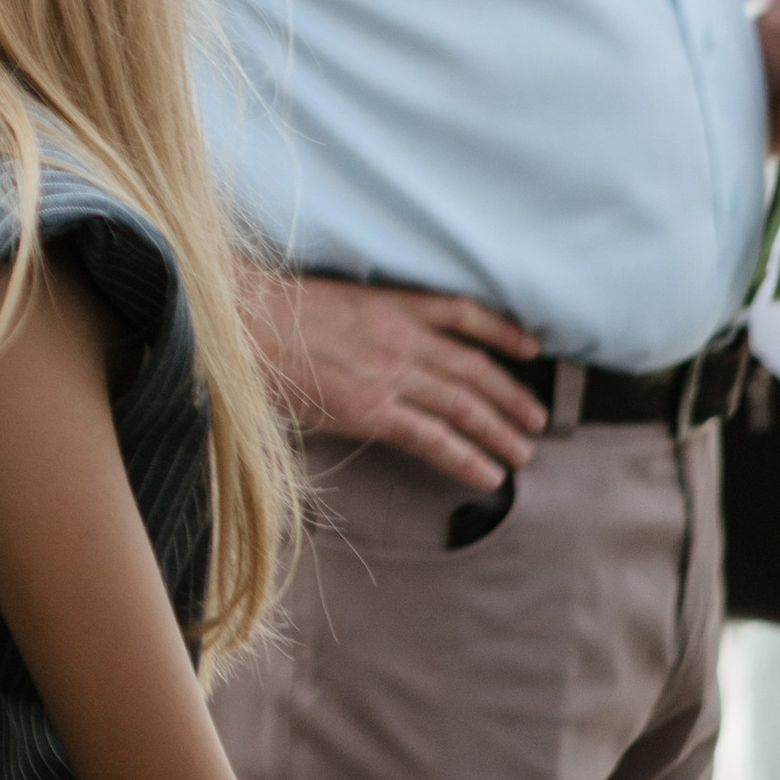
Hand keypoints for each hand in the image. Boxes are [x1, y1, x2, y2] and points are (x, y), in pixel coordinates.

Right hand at [235, 268, 546, 495]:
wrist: (242, 326)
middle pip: (473, 368)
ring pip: (463, 404)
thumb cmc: (273, 318)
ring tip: (523, 454)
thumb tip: (384, 347)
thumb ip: (368, 324)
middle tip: (537, 420)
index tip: (532, 349)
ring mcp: (389, 374)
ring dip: (499, 431)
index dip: (503, 332)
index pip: (463, 314)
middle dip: (511, 396)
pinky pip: (432, 437)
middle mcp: (401, 337)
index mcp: (391, 304)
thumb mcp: (333, 304)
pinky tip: (489, 475)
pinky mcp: (372, 410)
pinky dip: (466, 457)